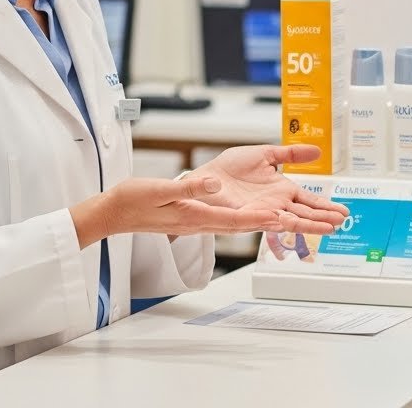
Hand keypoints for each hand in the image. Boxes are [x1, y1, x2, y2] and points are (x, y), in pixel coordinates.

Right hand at [73, 175, 292, 246]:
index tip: (281, 217)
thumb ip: (190, 188)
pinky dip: (246, 218)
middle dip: (270, 225)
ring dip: (262, 223)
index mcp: (195, 217)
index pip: (234, 220)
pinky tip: (255, 214)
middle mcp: (201, 224)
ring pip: (238, 225)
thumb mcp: (161, 189)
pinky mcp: (195, 219)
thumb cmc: (134, 200)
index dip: (259, 219)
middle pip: (243, 226)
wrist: (115, 212)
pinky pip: (227, 221)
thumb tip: (216, 185)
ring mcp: (198, 223)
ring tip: (287, 220)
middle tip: (295, 224)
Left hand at [189, 144, 349, 233]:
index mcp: (282, 189)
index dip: (325, 205)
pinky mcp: (248, 217)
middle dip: (323, 218)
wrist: (206, 176)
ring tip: (328, 229)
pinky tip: (293, 223)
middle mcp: (276, 204)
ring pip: (292, 220)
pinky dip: (281, 223)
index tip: (342, 211)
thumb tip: (317, 151)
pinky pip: (267, 221)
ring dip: (309, 225)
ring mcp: (263, 212)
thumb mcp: (266, 154)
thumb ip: (290, 153)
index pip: (309, 200)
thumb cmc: (230, 168)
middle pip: (305, 213)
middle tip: (342, 223)